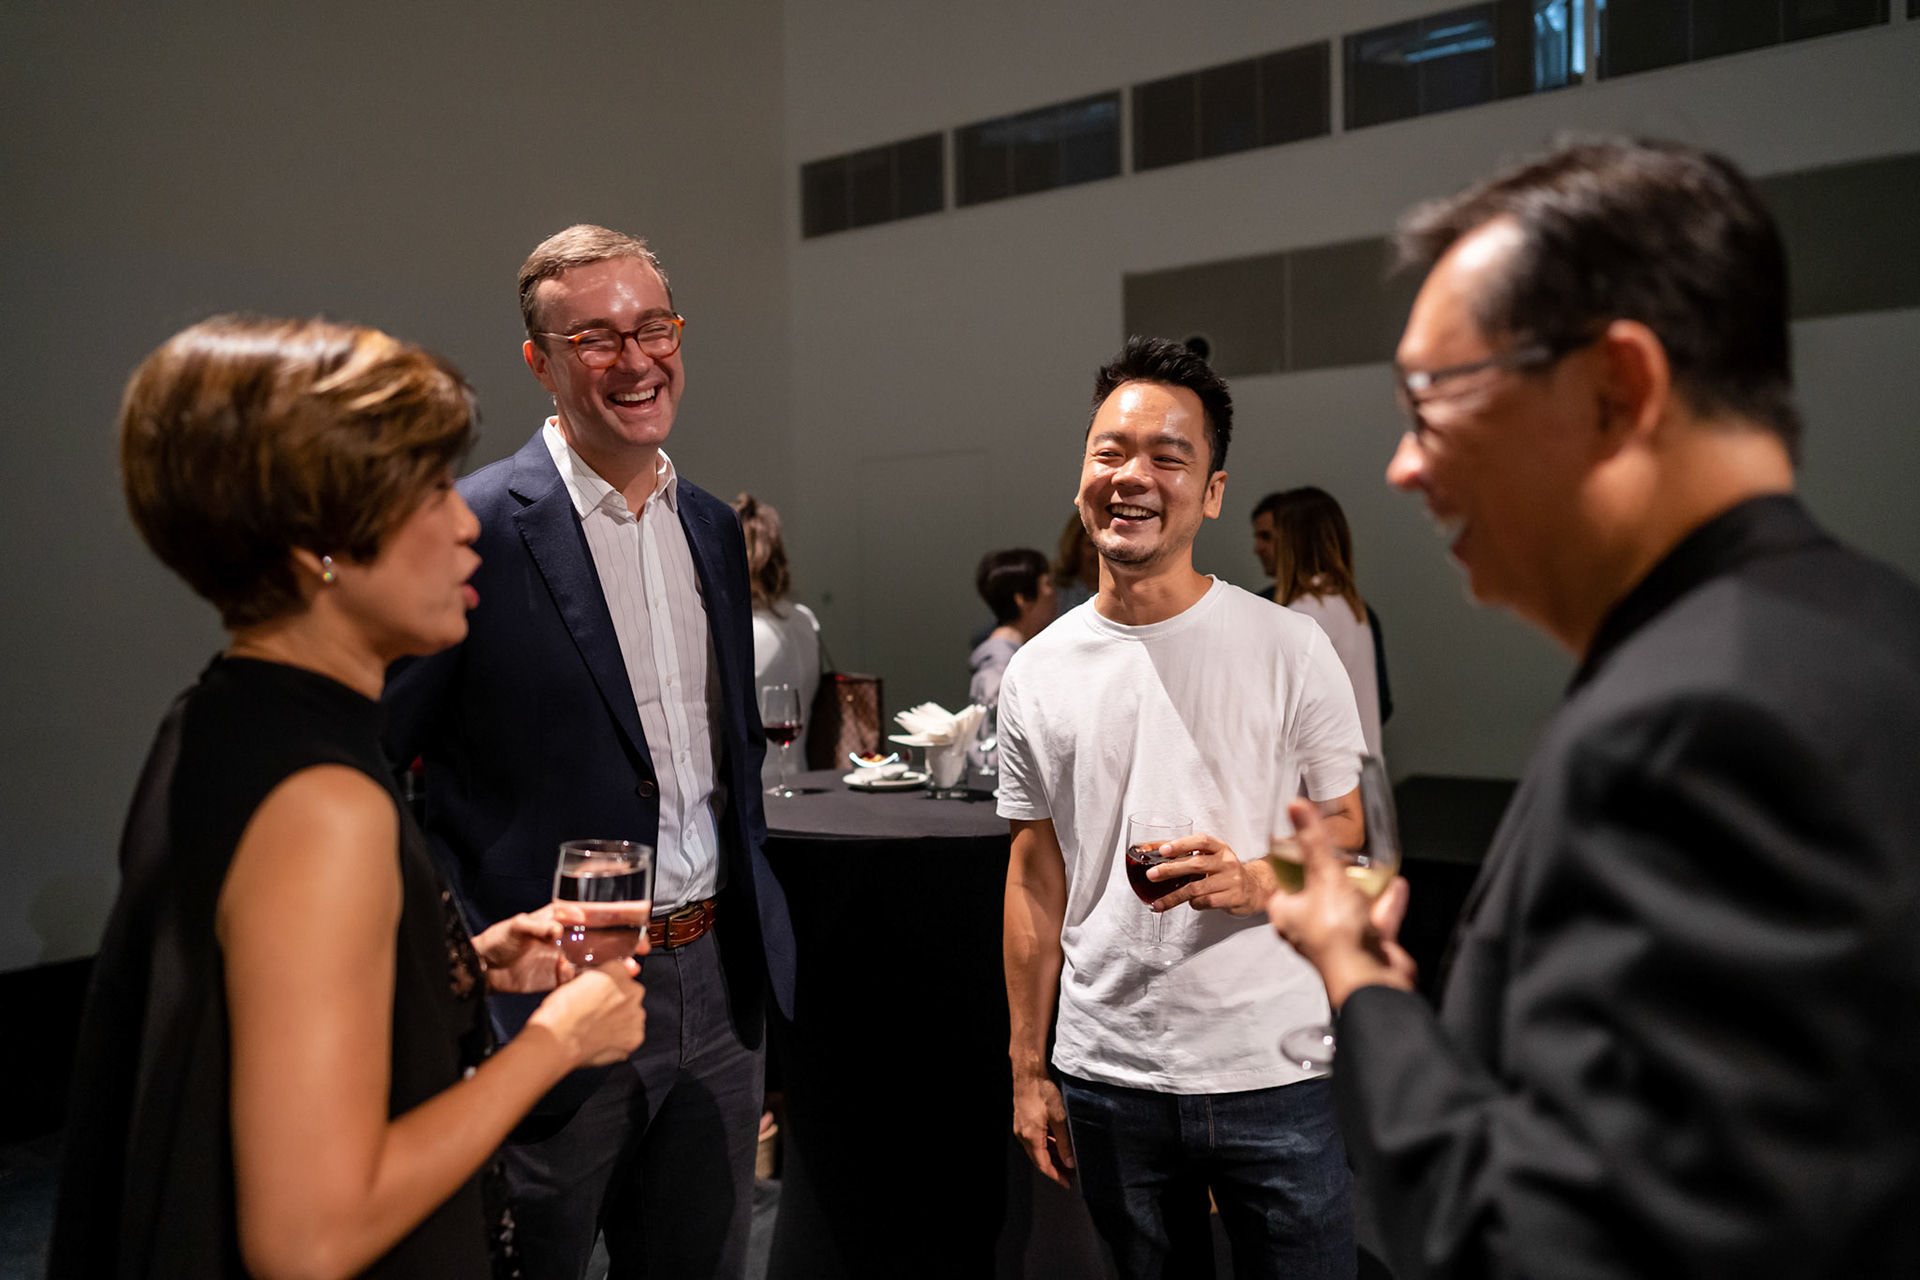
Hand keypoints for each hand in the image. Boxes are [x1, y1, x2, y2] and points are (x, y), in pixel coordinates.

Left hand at [475, 905, 653, 992]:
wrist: (480, 971)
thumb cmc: (496, 940)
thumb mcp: (515, 927)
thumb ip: (537, 926)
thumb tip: (558, 927)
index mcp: (561, 918)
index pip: (596, 912)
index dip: (619, 912)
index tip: (641, 913)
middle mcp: (568, 937)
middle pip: (605, 936)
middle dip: (628, 939)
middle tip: (644, 945)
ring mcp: (566, 958)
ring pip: (599, 959)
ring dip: (617, 963)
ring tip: (631, 968)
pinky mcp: (560, 978)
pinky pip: (583, 979)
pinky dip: (594, 981)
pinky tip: (604, 983)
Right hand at [525, 957, 647, 1067]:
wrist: (558, 1040)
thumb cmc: (560, 1012)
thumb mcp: (573, 981)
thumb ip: (596, 974)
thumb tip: (612, 973)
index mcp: (616, 970)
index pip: (622, 972)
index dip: (608, 985)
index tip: (600, 993)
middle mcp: (632, 989)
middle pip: (631, 992)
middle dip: (618, 1001)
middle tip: (597, 1012)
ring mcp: (636, 1014)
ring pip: (633, 1014)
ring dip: (621, 1019)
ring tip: (598, 1027)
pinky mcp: (636, 1036)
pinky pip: (632, 1034)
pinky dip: (621, 1038)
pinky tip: (603, 1039)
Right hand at [1012, 1072, 1075, 1187]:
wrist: (1028, 1074)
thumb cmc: (1042, 1092)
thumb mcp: (1060, 1119)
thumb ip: (1065, 1142)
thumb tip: (1070, 1161)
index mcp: (1031, 1138)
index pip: (1044, 1166)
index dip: (1056, 1176)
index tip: (1067, 1183)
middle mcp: (1023, 1136)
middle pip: (1039, 1160)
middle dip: (1055, 1169)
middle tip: (1070, 1174)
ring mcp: (1021, 1129)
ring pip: (1037, 1150)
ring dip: (1051, 1157)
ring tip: (1066, 1161)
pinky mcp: (1022, 1122)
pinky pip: (1034, 1141)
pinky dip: (1046, 1146)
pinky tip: (1056, 1145)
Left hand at [1145, 834, 1275, 915]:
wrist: (1254, 889)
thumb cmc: (1224, 872)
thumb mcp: (1211, 858)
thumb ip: (1187, 855)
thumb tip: (1152, 852)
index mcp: (1220, 848)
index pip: (1200, 841)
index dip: (1181, 844)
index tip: (1162, 850)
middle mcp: (1227, 862)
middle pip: (1195, 864)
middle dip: (1170, 870)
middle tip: (1151, 875)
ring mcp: (1231, 880)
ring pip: (1197, 888)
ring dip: (1174, 896)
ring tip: (1158, 903)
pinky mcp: (1233, 897)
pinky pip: (1206, 901)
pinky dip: (1194, 904)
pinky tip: (1189, 904)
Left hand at [1265, 799, 1416, 1007]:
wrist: (1371, 978)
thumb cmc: (1337, 934)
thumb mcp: (1324, 876)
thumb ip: (1313, 840)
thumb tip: (1295, 807)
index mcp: (1287, 914)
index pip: (1283, 883)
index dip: (1291, 864)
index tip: (1302, 846)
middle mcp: (1309, 928)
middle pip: (1318, 894)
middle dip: (1330, 875)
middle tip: (1337, 854)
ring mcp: (1339, 939)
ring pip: (1348, 907)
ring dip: (1361, 888)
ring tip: (1370, 865)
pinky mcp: (1365, 946)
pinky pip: (1375, 919)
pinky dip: (1385, 903)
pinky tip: (1396, 884)